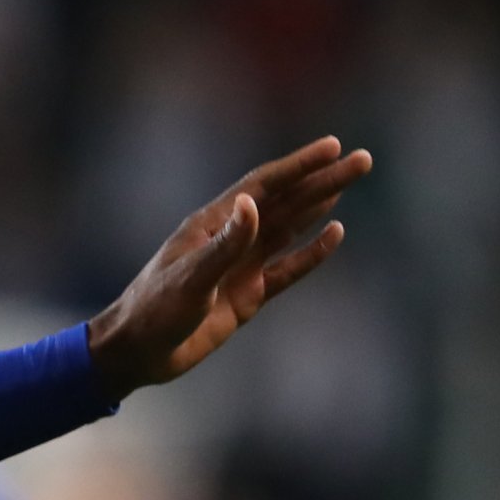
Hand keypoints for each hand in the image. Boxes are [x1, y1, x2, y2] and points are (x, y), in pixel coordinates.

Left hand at [86, 136, 369, 395]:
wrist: (136, 353)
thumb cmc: (153, 311)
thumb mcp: (189, 278)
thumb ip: (224, 244)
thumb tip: (250, 203)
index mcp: (210, 226)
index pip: (262, 187)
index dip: (298, 166)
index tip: (332, 146)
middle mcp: (228, 240)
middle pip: (283, 203)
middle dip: (321, 180)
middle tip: (363, 160)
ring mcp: (239, 267)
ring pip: (288, 229)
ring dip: (318, 206)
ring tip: (348, 182)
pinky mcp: (246, 295)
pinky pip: (286, 269)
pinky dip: (311, 253)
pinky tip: (334, 234)